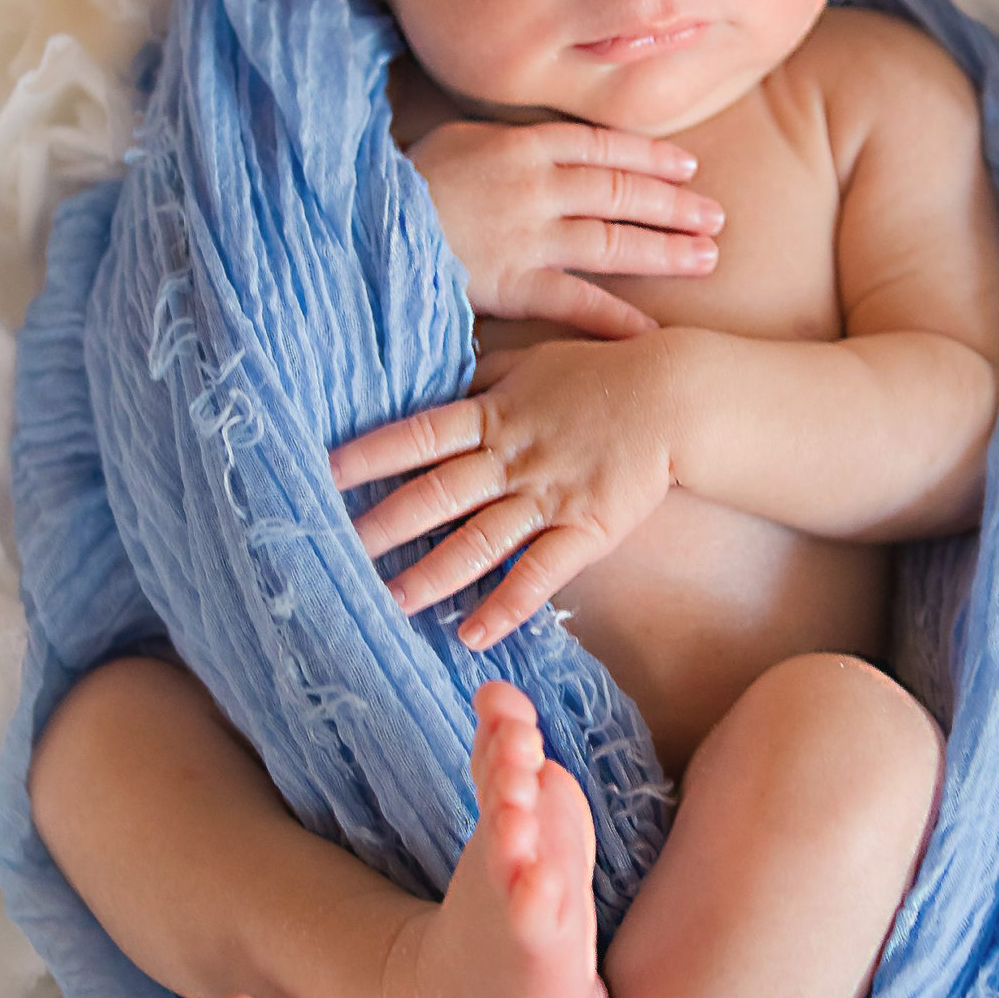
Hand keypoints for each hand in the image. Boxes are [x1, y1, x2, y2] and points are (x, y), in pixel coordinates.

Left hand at [329, 336, 678, 647]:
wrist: (674, 397)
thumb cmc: (600, 375)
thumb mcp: (533, 363)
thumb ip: (483, 375)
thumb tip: (439, 375)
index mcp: (492, 415)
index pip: (418, 435)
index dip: (370, 455)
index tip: (324, 475)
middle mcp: (511, 458)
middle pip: (436, 494)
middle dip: (384, 526)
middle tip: (333, 553)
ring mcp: (548, 496)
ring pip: (479, 540)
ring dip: (432, 575)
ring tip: (389, 604)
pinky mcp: (585, 529)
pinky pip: (539, 574)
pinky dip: (505, 605)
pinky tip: (473, 634)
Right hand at [406, 120, 722, 338]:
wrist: (359, 220)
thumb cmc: (399, 182)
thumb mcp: (457, 141)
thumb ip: (507, 147)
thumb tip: (548, 153)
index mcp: (522, 143)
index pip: (605, 146)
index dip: (651, 156)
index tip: (688, 164)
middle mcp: (536, 184)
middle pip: (622, 191)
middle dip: (675, 203)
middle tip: (716, 215)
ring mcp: (527, 234)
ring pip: (614, 240)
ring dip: (666, 250)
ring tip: (707, 258)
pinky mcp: (511, 282)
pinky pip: (578, 302)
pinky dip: (618, 319)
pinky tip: (652, 333)